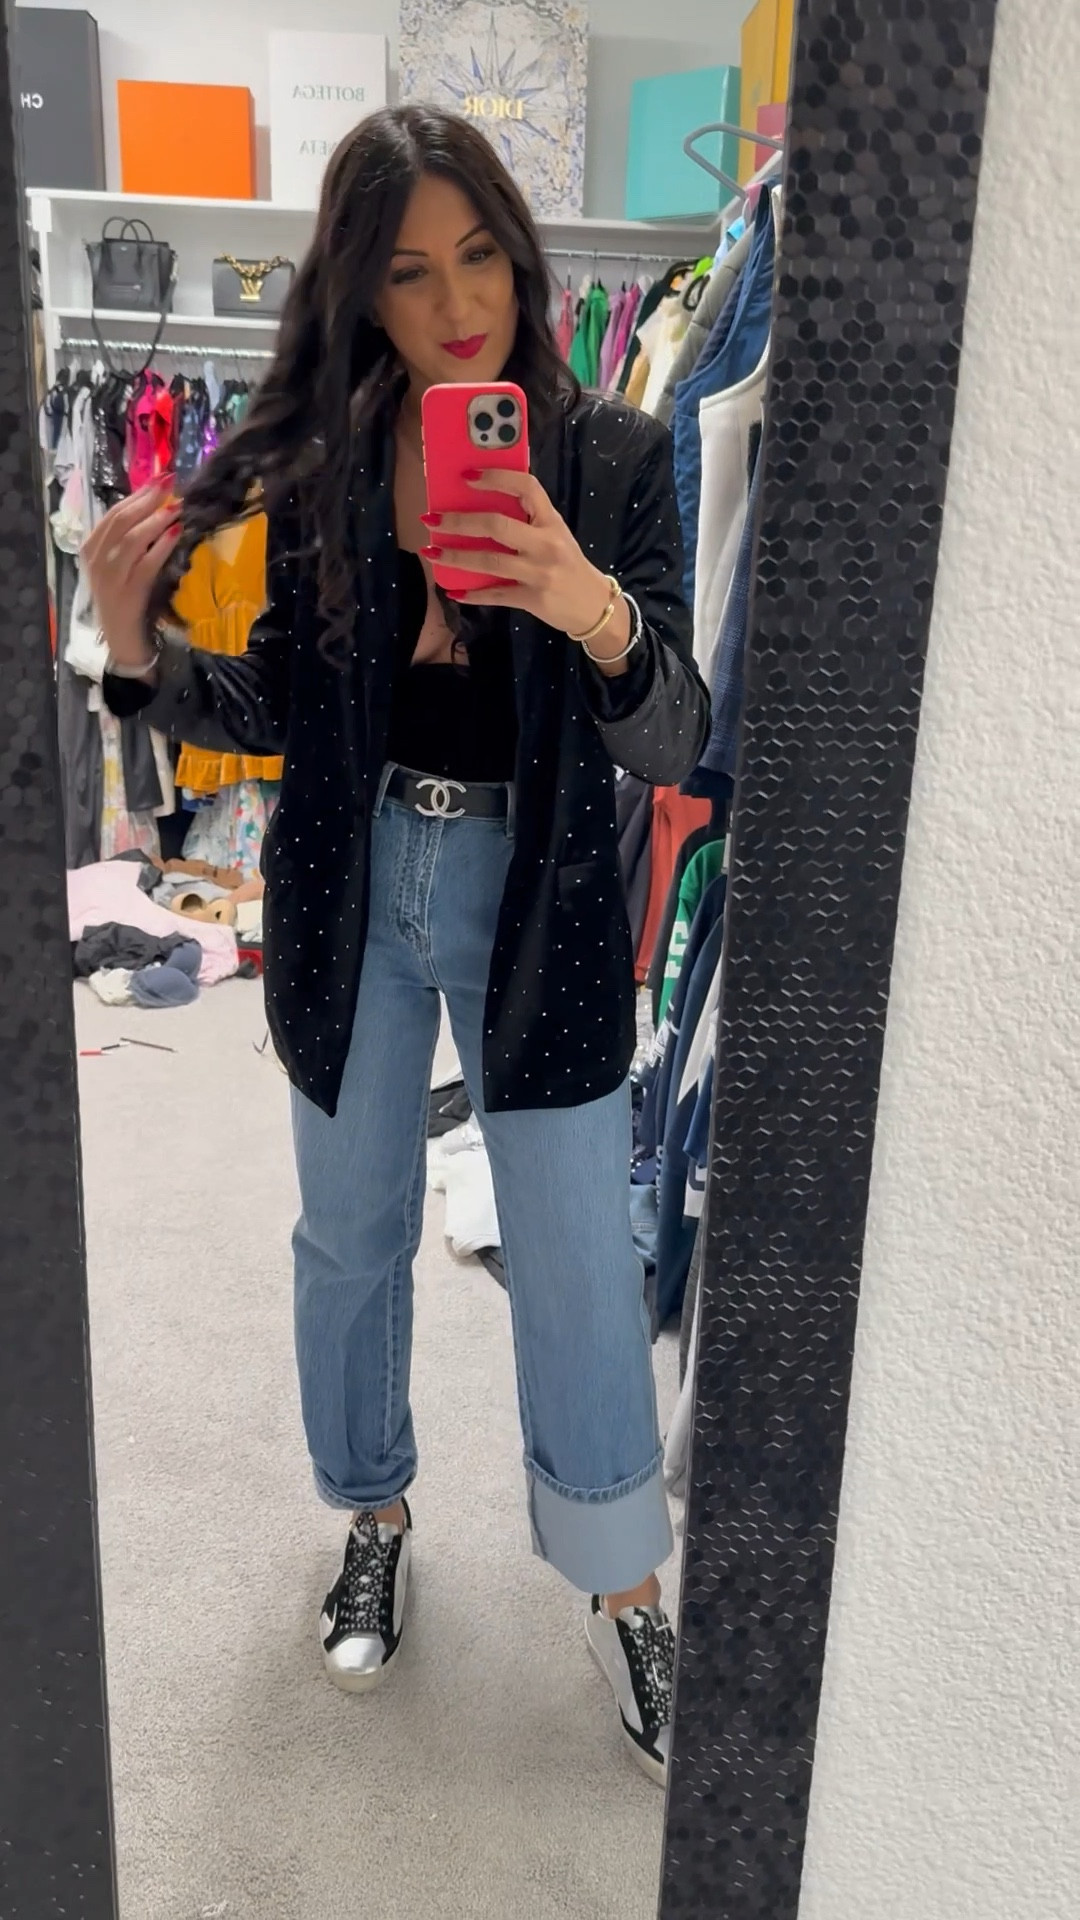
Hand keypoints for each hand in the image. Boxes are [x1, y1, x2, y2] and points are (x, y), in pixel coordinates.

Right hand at [81, 481, 181, 665]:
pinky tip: (176, 533)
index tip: (159, 478)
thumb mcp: (117, 564)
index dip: (138, 494)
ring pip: (132, 539)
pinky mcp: (129, 592)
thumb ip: (127, 538)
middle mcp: (97, 559)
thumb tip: (155, 504)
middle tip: (170, 482)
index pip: (114, 513)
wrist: (121, 636)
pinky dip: (161, 546)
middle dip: (147, 499)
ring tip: (176, 506)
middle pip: (122, 521)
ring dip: (156, 520)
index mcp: (91, 548)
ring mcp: (111, 576)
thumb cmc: (123, 597)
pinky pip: (146, 563)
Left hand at [420, 469, 617, 638]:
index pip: (526, 488)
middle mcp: (546, 544)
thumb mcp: (555, 535)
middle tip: (432, 519)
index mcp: (551, 521)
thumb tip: (481, 505)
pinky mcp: (532, 599)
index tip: (467, 476)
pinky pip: (496, 594)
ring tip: (431, 552)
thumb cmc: (568, 564)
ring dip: (455, 557)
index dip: (496, 478)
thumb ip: (528, 521)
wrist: (594, 606)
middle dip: (459, 522)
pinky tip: (453, 591)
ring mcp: (539, 572)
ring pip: (489, 561)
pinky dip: (472, 594)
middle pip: (497, 525)